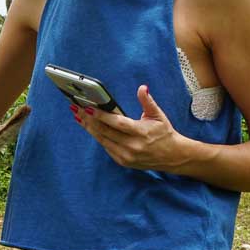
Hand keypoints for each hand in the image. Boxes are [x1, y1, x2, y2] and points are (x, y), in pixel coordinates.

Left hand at [72, 85, 198, 171]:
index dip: (101, 115)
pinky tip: (89, 126)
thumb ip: (147, 101)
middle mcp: (132, 147)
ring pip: (102, 140)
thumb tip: (142, 87)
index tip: (88, 107)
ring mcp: (126, 156)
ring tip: (78, 115)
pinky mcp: (123, 162)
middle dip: (88, 119)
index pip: (117, 123)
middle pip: (105, 132)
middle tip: (76, 108)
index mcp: (141, 133)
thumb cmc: (164, 133)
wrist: (173, 156)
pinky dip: (97, 136)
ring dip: (88, 127)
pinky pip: (106, 147)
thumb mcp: (158, 115)